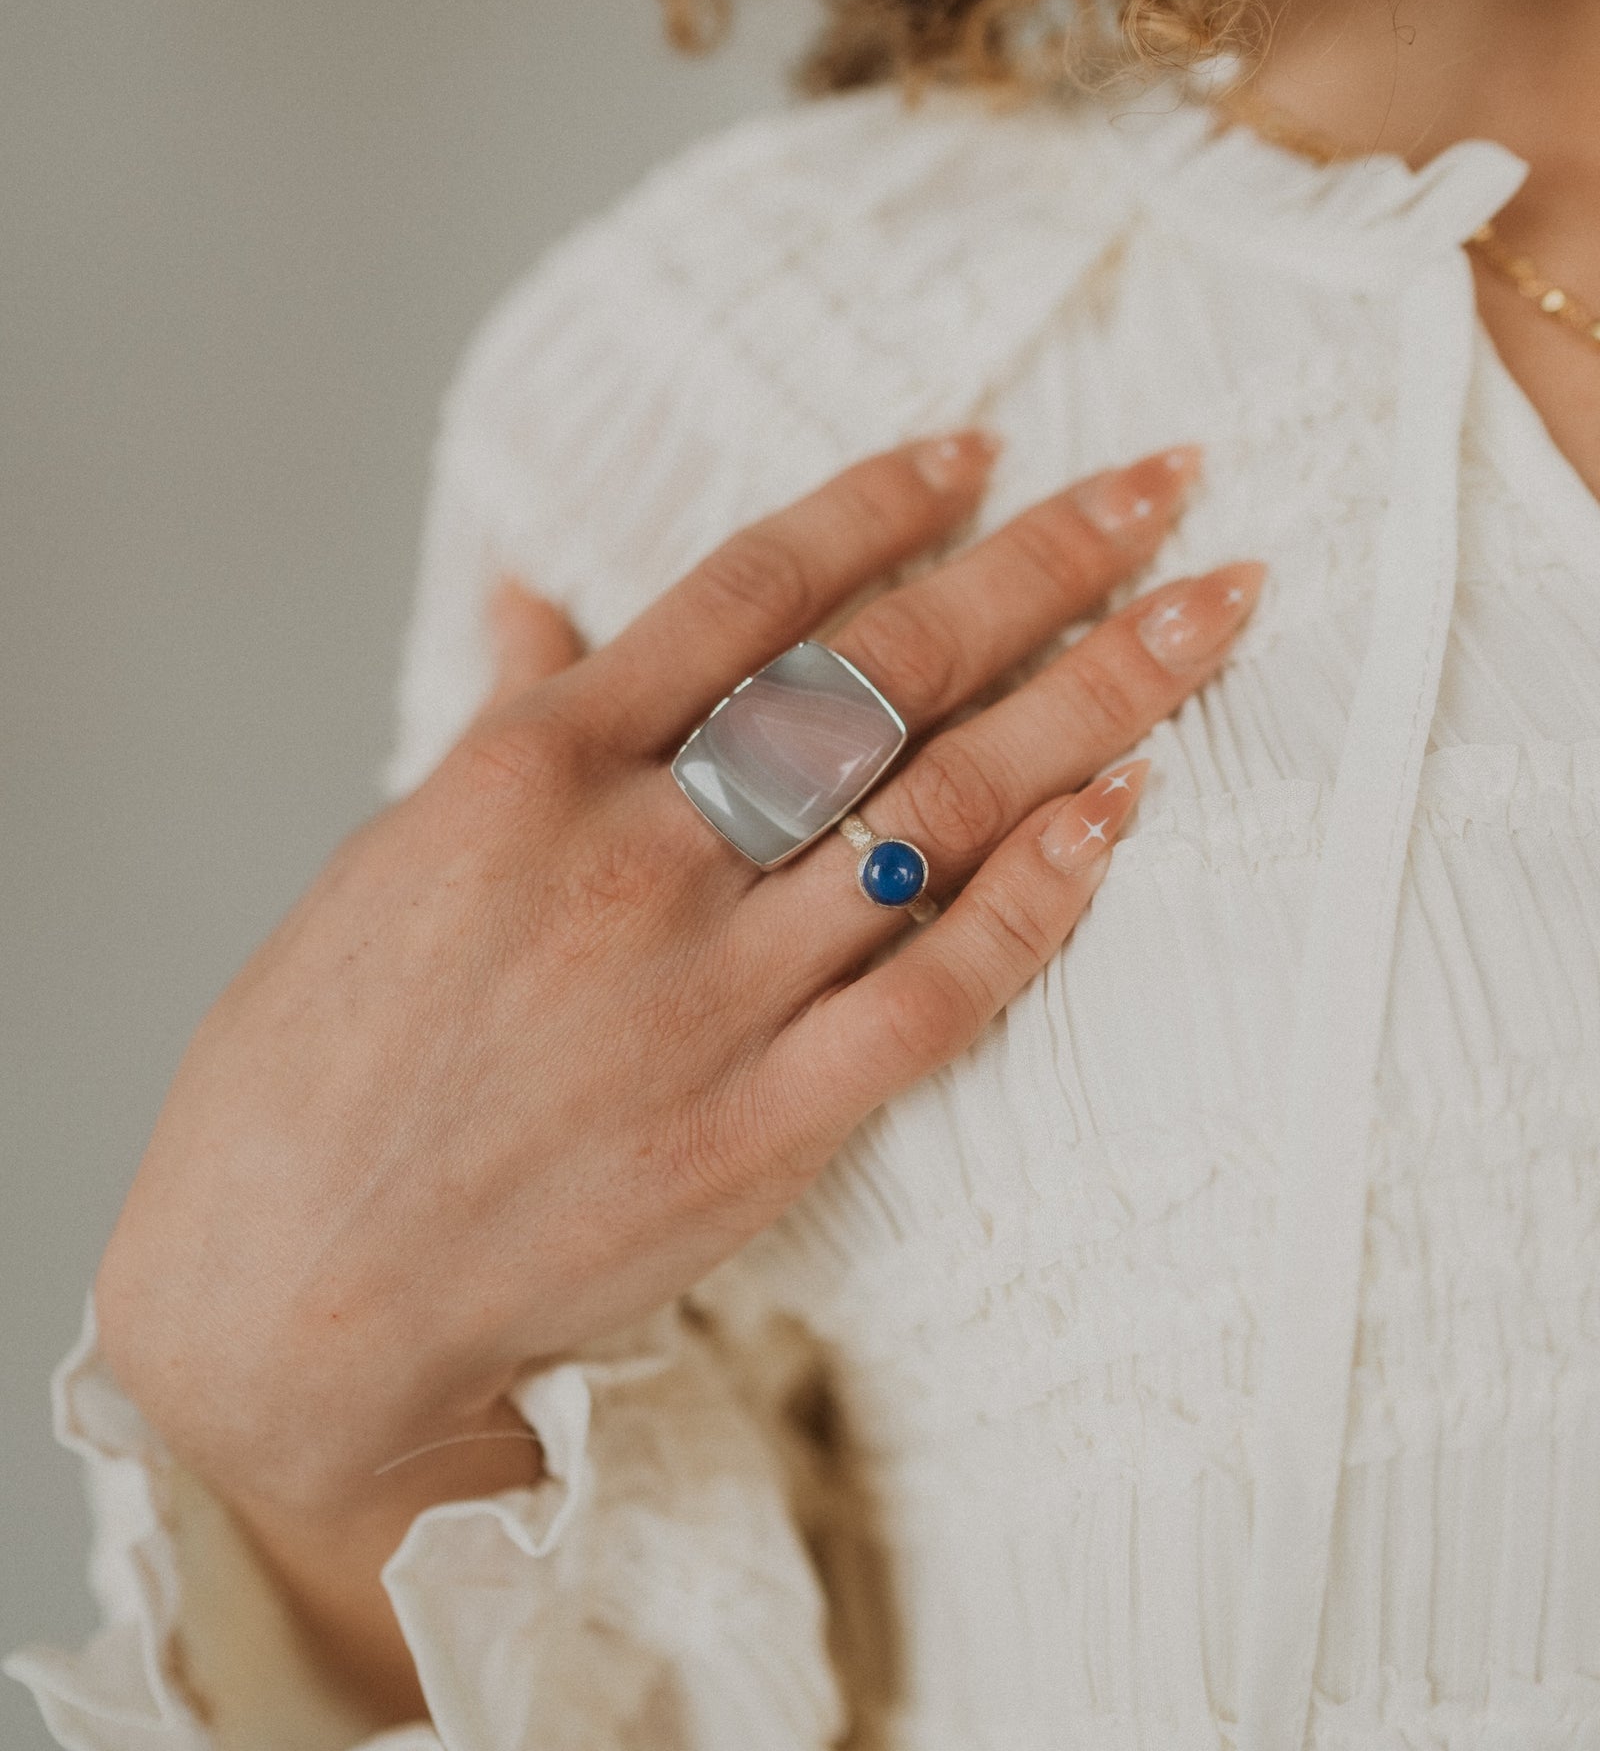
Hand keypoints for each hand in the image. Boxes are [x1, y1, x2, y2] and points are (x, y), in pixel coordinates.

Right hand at [95, 433, 1260, 1713]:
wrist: (290, 1299)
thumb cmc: (313, 1075)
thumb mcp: (386, 860)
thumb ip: (498, 722)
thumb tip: (542, 599)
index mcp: (530, 769)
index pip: (746, 591)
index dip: (880, 505)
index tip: (984, 450)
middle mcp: (636, 857)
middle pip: (883, 674)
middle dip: (1044, 565)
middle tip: (1168, 485)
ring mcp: (708, 994)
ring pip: (941, 812)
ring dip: (1093, 702)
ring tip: (1208, 616)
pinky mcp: (763, 1127)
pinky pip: (937, 992)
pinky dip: (1037, 898)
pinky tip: (1121, 813)